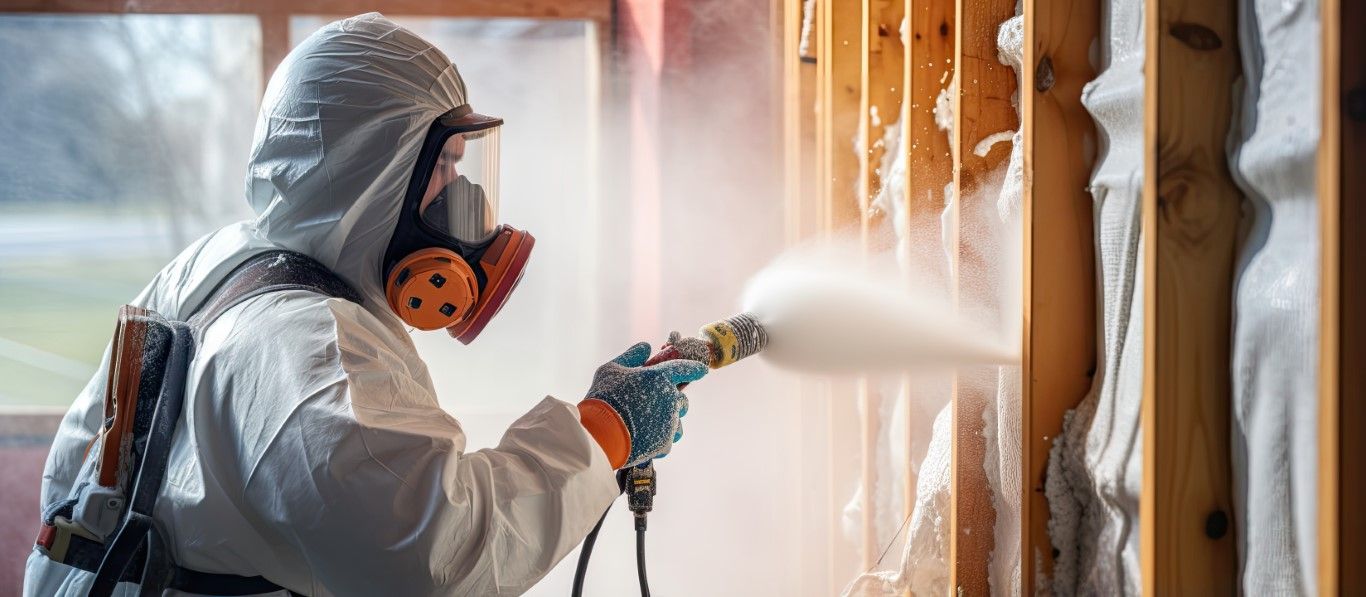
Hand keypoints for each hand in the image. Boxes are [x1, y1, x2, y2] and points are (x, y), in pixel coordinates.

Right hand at [577, 342, 707, 467]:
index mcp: (660, 377)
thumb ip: (631, 356)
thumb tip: (646, 347)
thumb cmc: (604, 398)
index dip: (695, 369)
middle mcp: (670, 399)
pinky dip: (659, 439)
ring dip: (668, 421)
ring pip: (677, 421)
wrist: (600, 435)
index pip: (686, 369)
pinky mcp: (665, 443)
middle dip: (673, 400)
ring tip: (648, 423)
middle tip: (653, 404)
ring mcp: (670, 422)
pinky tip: (643, 438)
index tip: (702, 370)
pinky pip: (668, 439)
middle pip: (682, 400)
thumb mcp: (612, 369)